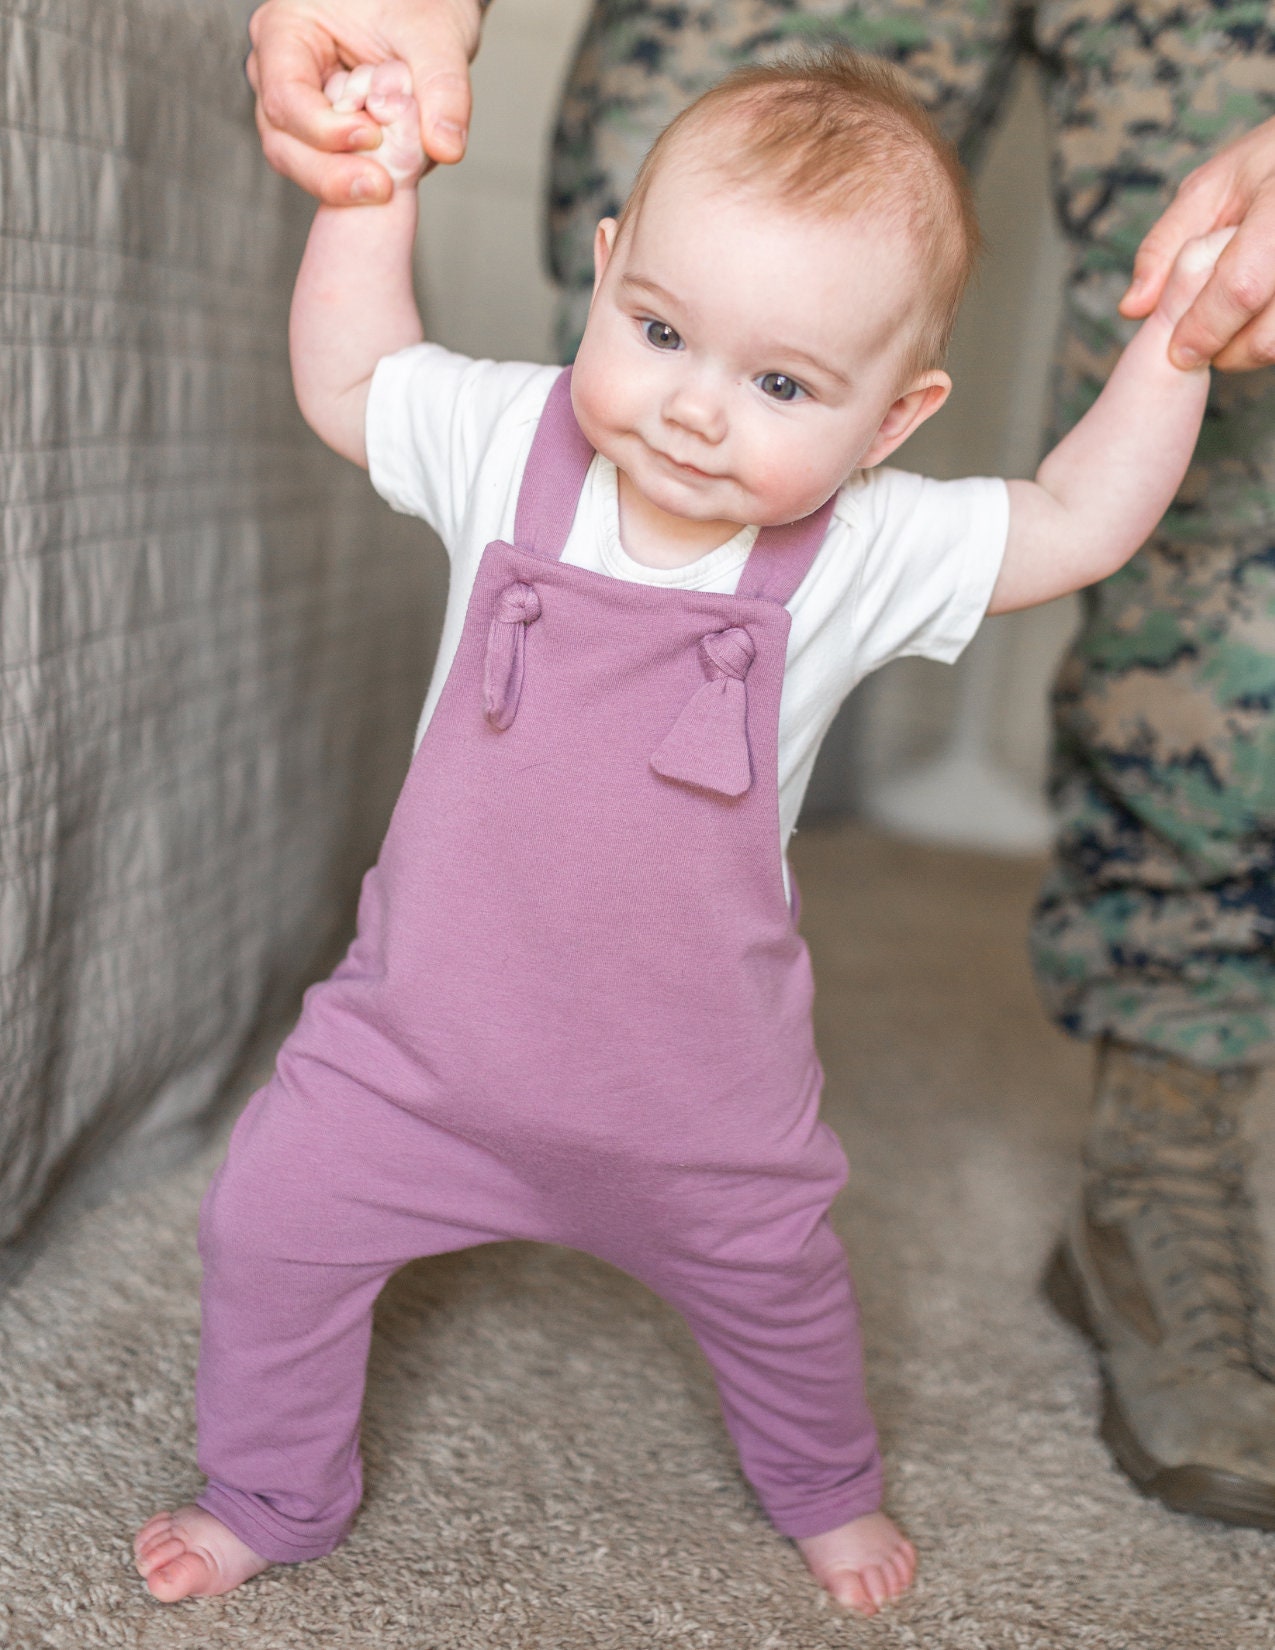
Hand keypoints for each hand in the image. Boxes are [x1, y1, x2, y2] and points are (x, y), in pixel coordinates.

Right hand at [247, 0, 483, 206]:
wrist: (428, 13)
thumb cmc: (419, 4)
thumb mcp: (435, 35)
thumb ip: (443, 88)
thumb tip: (447, 149)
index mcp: (286, 29)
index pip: (285, 96)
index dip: (323, 129)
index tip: (372, 137)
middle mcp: (280, 72)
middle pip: (282, 142)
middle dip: (329, 174)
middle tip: (381, 187)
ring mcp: (299, 109)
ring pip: (300, 164)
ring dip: (343, 185)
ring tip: (388, 185)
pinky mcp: (325, 138)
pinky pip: (329, 171)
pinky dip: (358, 179)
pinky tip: (389, 180)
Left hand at [1119, 116, 1274, 371]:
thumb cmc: (1262, 167)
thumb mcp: (1208, 189)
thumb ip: (1165, 246)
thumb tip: (1132, 308)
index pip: (1241, 288)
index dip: (1204, 329)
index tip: (1177, 351)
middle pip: (1268, 335)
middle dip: (1224, 351)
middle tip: (1200, 339)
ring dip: (1247, 353)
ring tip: (1227, 322)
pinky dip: (1266, 340)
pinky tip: (1253, 317)